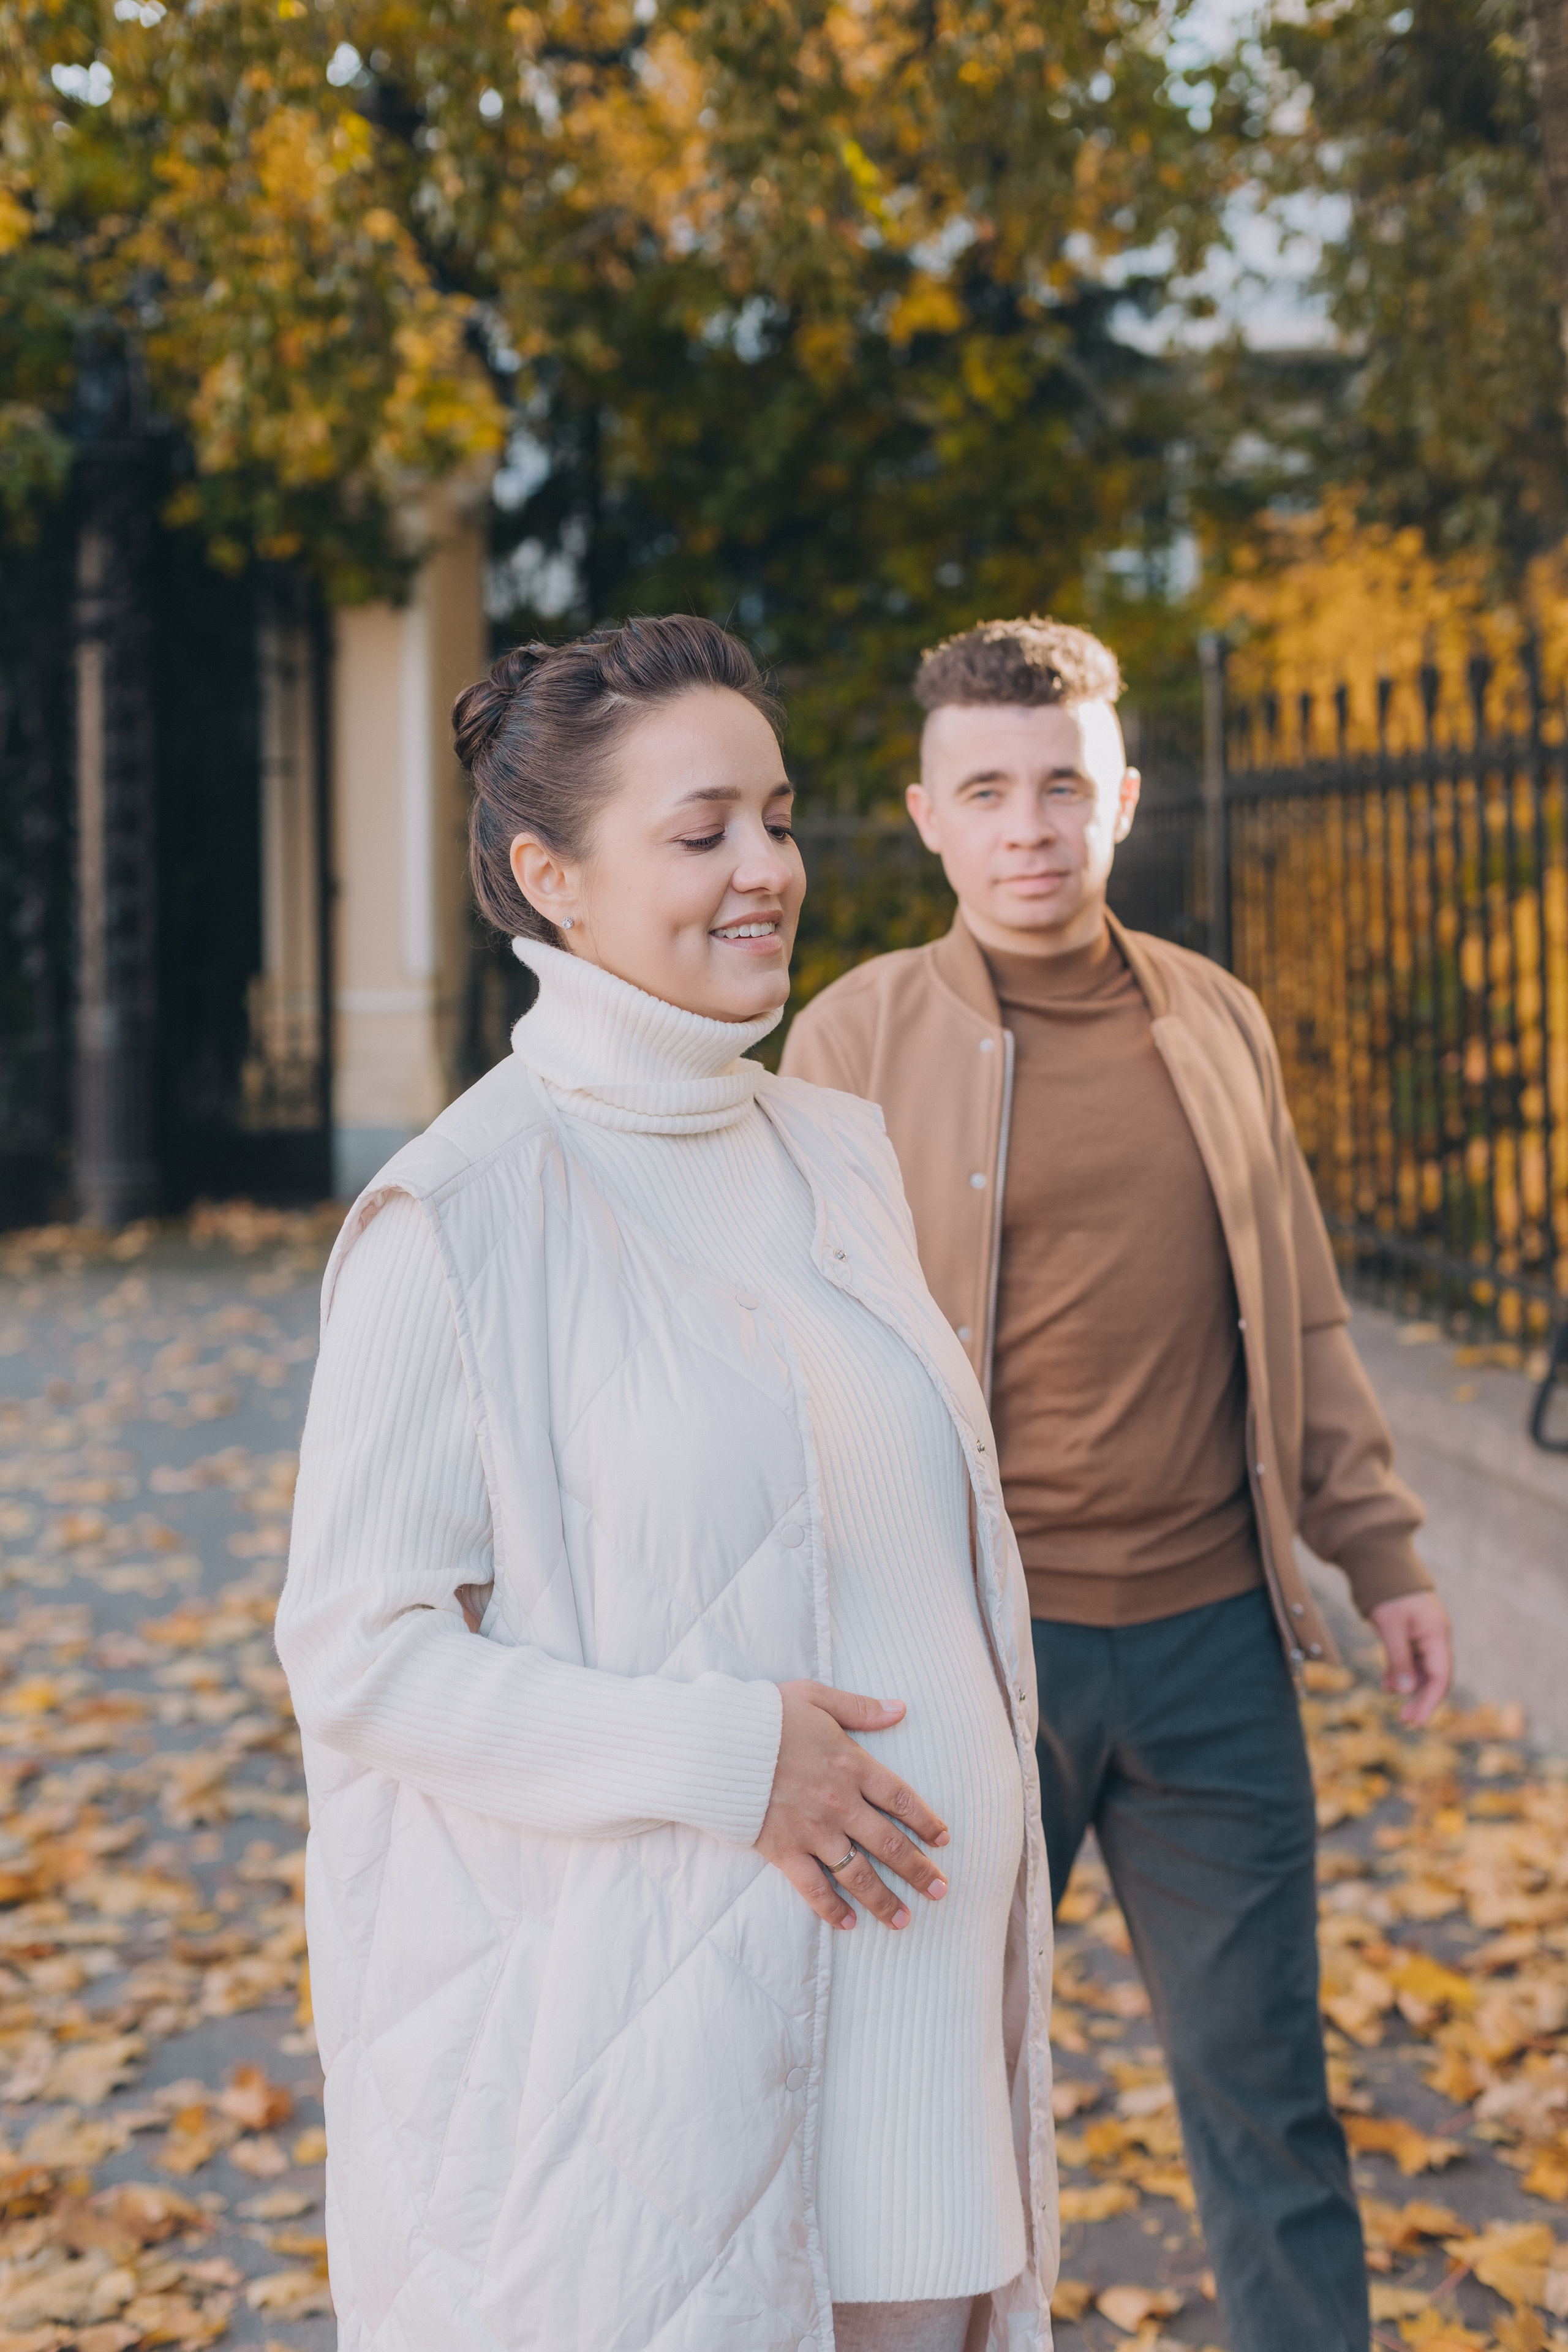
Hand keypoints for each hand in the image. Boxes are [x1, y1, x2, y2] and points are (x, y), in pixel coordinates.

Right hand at [756, 1680, 949, 1932]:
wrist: (715, 1742)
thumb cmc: (764, 1715)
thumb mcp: (816, 1697)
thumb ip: (860, 1707)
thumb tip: (900, 1708)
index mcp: (851, 1764)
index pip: (901, 1798)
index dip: (926, 1821)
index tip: (943, 1840)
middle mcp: (840, 1803)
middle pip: (890, 1843)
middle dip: (919, 1871)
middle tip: (941, 1891)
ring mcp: (812, 1830)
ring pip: (858, 1874)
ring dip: (885, 1900)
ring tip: (905, 1921)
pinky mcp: (783, 1851)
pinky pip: (814, 1888)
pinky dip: (832, 1910)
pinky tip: (849, 1924)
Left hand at [1369, 1591, 1453, 1726]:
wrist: (1381, 1563)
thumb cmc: (1387, 1592)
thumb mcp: (1389, 1625)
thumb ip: (1398, 1658)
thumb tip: (1405, 1690)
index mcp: (1437, 1633)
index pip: (1441, 1676)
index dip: (1430, 1702)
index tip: (1417, 1721)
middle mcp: (1436, 1636)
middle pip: (1435, 1676)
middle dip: (1421, 1699)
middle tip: (1405, 1721)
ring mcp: (1426, 1634)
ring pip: (1423, 1669)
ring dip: (1411, 1687)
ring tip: (1394, 1702)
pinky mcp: (1414, 1633)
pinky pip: (1413, 1659)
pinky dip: (1402, 1672)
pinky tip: (1388, 1683)